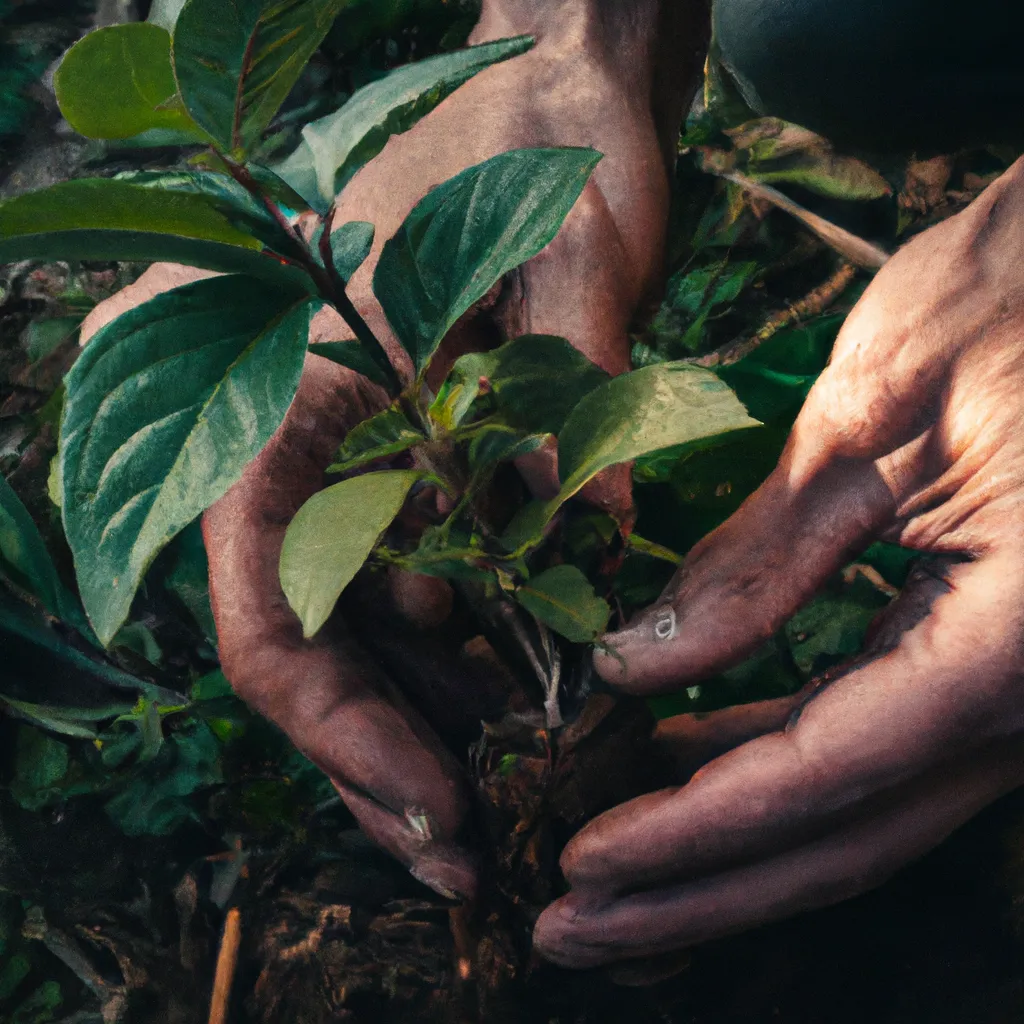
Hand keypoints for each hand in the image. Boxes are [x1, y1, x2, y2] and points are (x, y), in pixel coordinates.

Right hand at [79, 1, 708, 896]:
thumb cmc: (531, 138)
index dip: (343, 730)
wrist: (544, 81)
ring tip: (516, 792)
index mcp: (260, 394)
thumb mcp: (556, 264)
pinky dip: (462, 653)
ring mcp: (336, 461)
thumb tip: (598, 546)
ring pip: (359, 635)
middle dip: (389, 757)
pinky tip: (524, 700)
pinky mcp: (397, 464)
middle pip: (307, 652)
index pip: (266, 614)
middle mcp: (273, 446)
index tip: (439, 804)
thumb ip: (564, 404)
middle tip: (476, 849)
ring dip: (432, 718)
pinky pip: (408, 588)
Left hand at [534, 158, 1023, 966]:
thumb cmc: (1022, 295)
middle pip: (844, 836)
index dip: (695, 828)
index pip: (829, 771)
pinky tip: (682, 771)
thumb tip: (635, 667)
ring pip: (855, 810)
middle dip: (697, 891)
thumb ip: (758, 563)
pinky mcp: (983, 653)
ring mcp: (1012, 682)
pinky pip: (868, 743)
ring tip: (606, 879)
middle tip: (571, 930)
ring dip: (725, 852)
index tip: (582, 861)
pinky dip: (767, 773)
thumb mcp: (872, 420)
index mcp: (1021, 636)